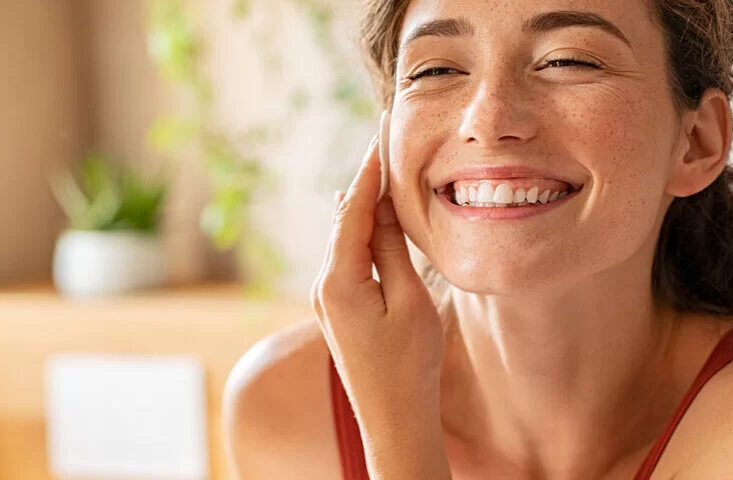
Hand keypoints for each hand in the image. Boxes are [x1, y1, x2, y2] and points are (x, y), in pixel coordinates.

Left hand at [311, 112, 450, 478]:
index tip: (380, 131)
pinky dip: (361, 231)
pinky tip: (370, 215)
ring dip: (363, 205)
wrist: (393, 420)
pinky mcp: (337, 309)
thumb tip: (378, 206)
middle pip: (344, 218)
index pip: (353, 208)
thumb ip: (391, 250)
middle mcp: (323, 285)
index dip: (369, 167)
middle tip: (382, 138)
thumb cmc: (409, 366)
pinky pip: (347, 257)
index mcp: (339, 280)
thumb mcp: (409, 301)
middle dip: (364, 180)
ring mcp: (327, 298)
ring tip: (379, 165)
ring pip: (345, 238)